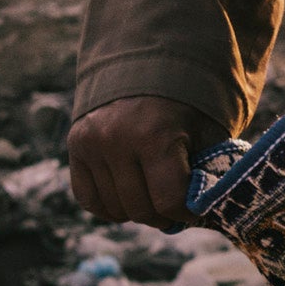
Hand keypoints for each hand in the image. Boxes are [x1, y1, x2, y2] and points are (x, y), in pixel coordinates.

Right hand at [66, 95, 210, 226]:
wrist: (150, 69)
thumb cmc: (189, 107)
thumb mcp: (208, 133)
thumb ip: (207, 171)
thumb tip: (204, 213)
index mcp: (156, 134)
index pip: (168, 201)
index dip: (185, 213)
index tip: (194, 209)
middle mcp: (117, 139)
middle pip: (140, 209)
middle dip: (163, 216)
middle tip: (174, 209)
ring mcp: (91, 143)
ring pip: (114, 208)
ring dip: (137, 212)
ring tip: (154, 199)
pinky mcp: (76, 146)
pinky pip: (88, 198)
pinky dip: (109, 208)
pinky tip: (127, 202)